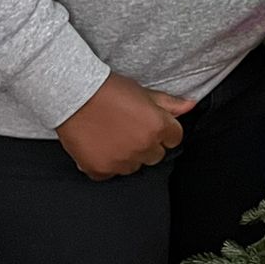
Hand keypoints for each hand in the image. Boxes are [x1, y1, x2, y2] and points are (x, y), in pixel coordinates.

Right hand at [57, 73, 193, 180]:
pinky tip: (99, 146)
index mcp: (158, 127)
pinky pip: (110, 173)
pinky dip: (105, 163)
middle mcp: (143, 147)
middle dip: (146, 144)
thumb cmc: (109, 90)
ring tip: (112, 136)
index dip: (163, 130)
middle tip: (128, 128)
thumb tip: (191, 106)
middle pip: (155, 155)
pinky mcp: (100, 170)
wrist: (74, 95)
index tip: (150, 124)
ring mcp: (121, 161)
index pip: (174, 139)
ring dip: (127, 155)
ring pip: (133, 166)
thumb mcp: (143, 92)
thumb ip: (169, 104)